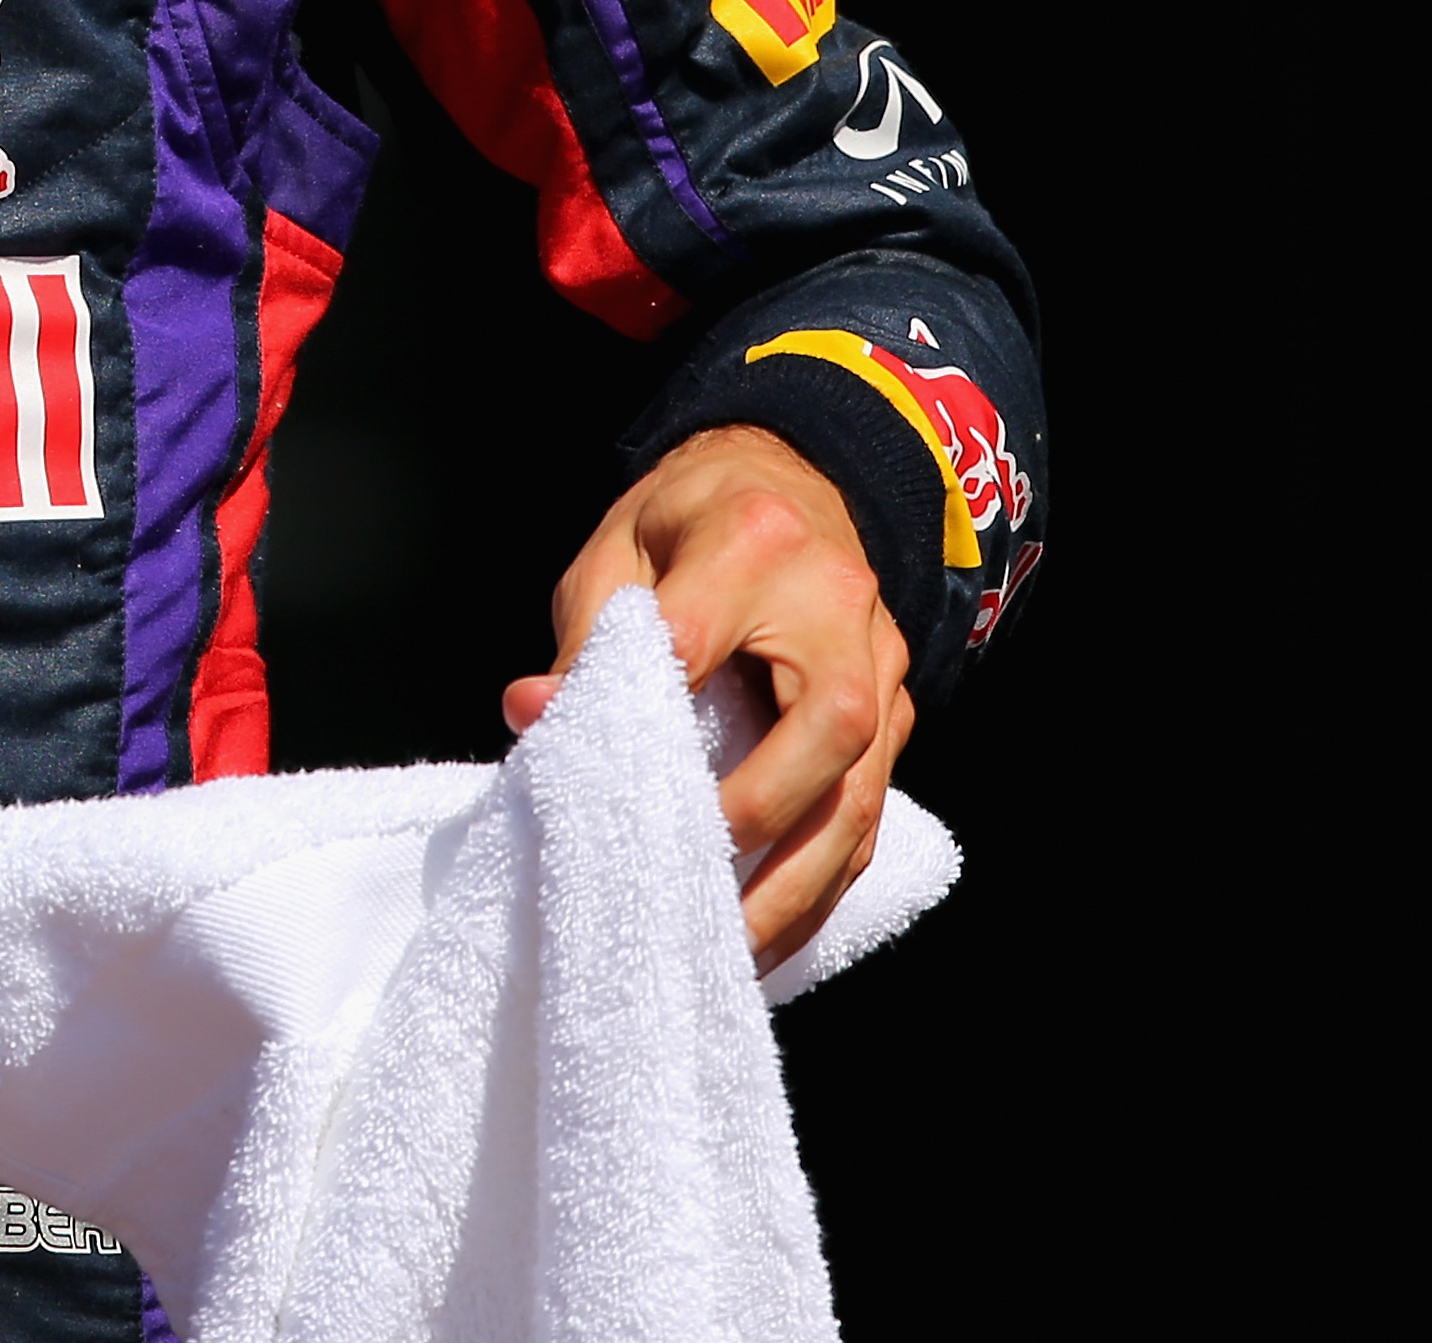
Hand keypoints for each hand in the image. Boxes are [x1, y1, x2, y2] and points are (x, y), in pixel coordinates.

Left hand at [509, 426, 912, 967]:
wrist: (794, 478)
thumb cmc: (692, 519)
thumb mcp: (619, 547)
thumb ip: (583, 633)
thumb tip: (534, 713)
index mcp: (753, 542)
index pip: (696, 638)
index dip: (646, 710)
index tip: (592, 783)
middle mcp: (838, 607)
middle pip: (824, 732)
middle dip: (754, 821)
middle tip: (683, 888)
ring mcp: (881, 666)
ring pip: (859, 795)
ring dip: (796, 886)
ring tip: (728, 952)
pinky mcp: (897, 717)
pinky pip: (869, 814)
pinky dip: (821, 884)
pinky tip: (769, 933)